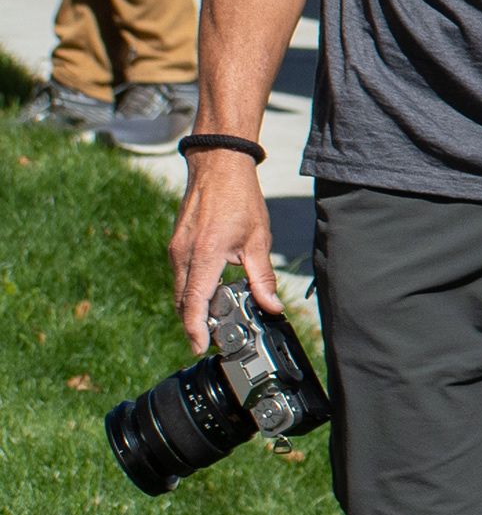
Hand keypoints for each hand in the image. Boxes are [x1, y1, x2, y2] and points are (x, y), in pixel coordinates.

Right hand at [168, 155, 281, 351]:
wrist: (218, 167)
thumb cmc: (240, 199)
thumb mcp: (258, 241)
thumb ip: (262, 277)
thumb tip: (272, 306)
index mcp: (204, 256)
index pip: (194, 303)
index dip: (196, 329)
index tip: (200, 347)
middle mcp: (183, 255)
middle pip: (183, 302)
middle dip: (194, 324)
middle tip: (212, 340)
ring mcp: (175, 249)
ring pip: (180, 290)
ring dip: (192, 308)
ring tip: (213, 322)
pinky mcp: (176, 245)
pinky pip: (180, 276)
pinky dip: (191, 291)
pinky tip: (208, 295)